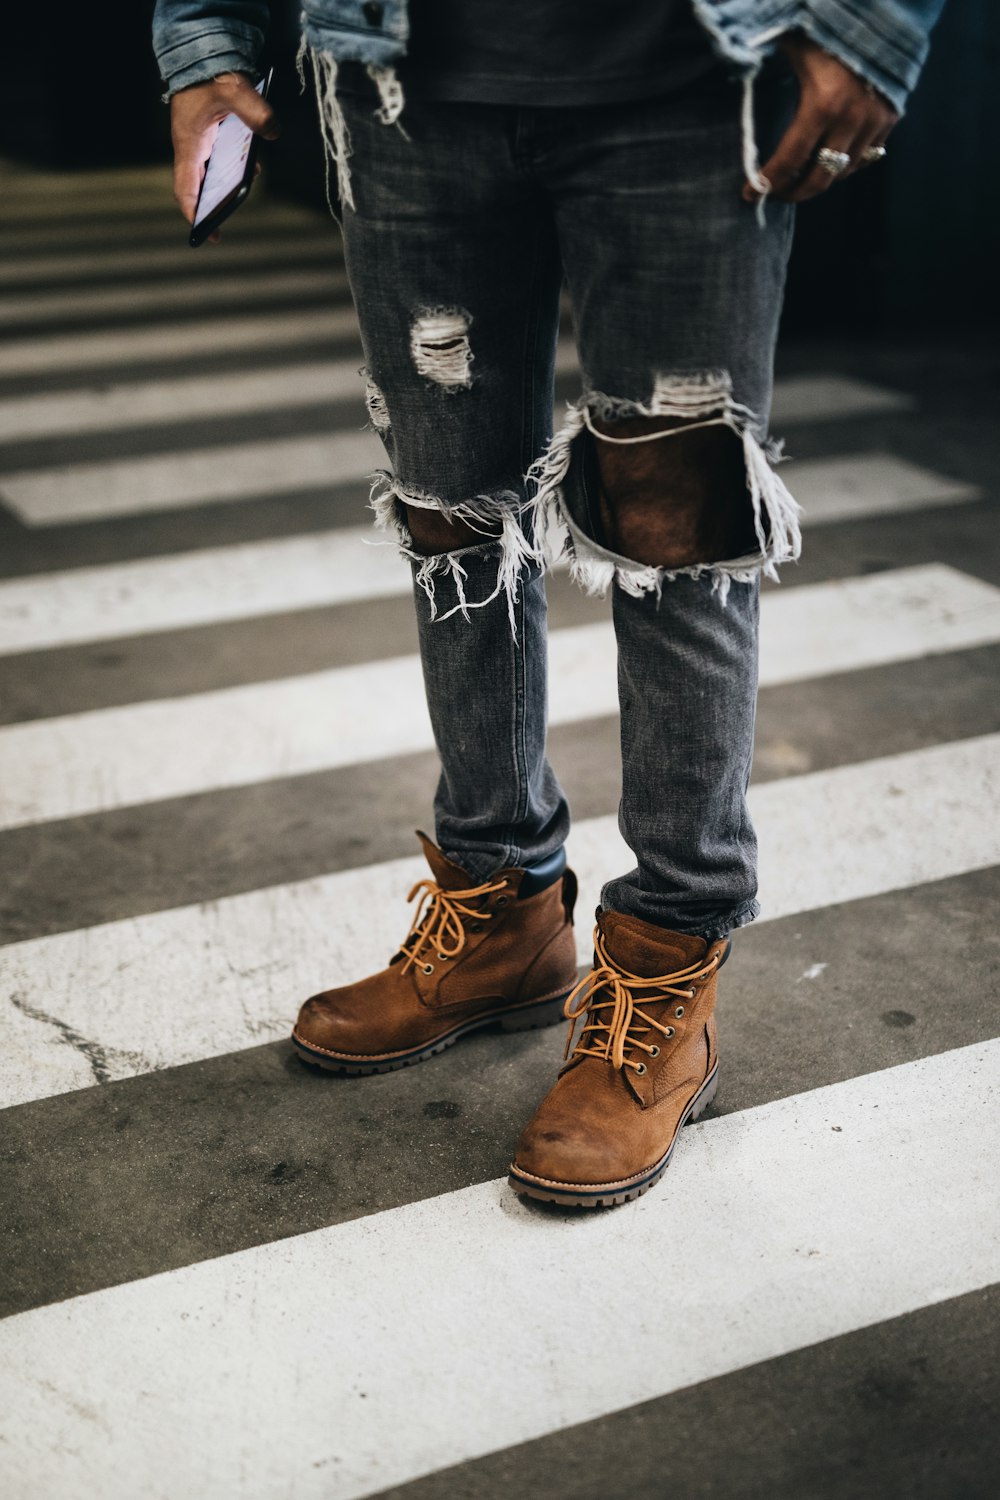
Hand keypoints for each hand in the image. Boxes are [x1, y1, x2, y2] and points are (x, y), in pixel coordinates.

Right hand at [169, 72, 279, 238]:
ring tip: (235, 202)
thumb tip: (273, 133)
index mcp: (190, 143)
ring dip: (222, 189)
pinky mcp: (209, 133)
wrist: (201, 50)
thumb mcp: (236, 90)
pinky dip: (232, 169)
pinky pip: (218, 159)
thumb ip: (257, 112)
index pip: (185, 187)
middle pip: (196, 187)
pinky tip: (252, 170)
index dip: (193, 212)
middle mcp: (191, 146)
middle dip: (208, 208)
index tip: (205, 231)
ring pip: (208, 174)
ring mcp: (199, 140)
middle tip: (219, 230)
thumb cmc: (211, 72)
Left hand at [743, 32, 897, 203]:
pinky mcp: (889, 119)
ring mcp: (874, 122)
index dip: (769, 182)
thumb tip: (734, 66)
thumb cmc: (828, 30)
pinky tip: (828, 163)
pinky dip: (845, 166)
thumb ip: (763, 61)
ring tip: (800, 179)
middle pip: (819, 178)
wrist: (881, 14)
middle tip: (776, 193)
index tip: (751, 193)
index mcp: (822, 104)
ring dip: (820, 180)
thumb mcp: (793, 46)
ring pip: (844, 172)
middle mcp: (851, 120)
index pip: (790, 160)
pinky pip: (866, 158)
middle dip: (794, 192)